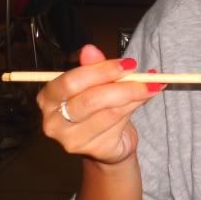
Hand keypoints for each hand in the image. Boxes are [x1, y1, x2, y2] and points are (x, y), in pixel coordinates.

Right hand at [38, 46, 164, 164]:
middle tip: (144, 77)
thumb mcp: (96, 83)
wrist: (110, 143)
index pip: (71, 81)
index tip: (127, 64)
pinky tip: (146, 98)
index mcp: (49, 97)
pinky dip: (136, 107)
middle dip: (121, 86)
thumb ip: (93, 67)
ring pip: (109, 112)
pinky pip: (119, 124)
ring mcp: (71, 139)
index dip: (101, 71)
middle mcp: (54, 121)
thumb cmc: (98, 108)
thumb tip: (89, 49)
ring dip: (134, 96)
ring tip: (151, 86)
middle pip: (90, 100)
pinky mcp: (93, 150)